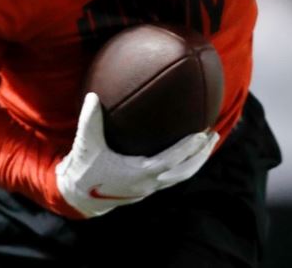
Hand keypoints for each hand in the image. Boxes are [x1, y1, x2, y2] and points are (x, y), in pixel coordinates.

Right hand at [55, 92, 218, 217]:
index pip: (170, 162)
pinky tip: (188, 151)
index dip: (186, 150)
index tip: (201, 134)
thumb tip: (93, 95)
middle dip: (200, 155)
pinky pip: (173, 177)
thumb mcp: (85, 144)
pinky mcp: (147, 188)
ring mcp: (149, 188)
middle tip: (213, 135)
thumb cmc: (84, 168)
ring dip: (196, 161)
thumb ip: (90, 120)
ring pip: (180, 177)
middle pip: (183, 172)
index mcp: (137, 173)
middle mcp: (147, 183)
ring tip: (208, 143)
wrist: (79, 196)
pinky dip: (184, 165)